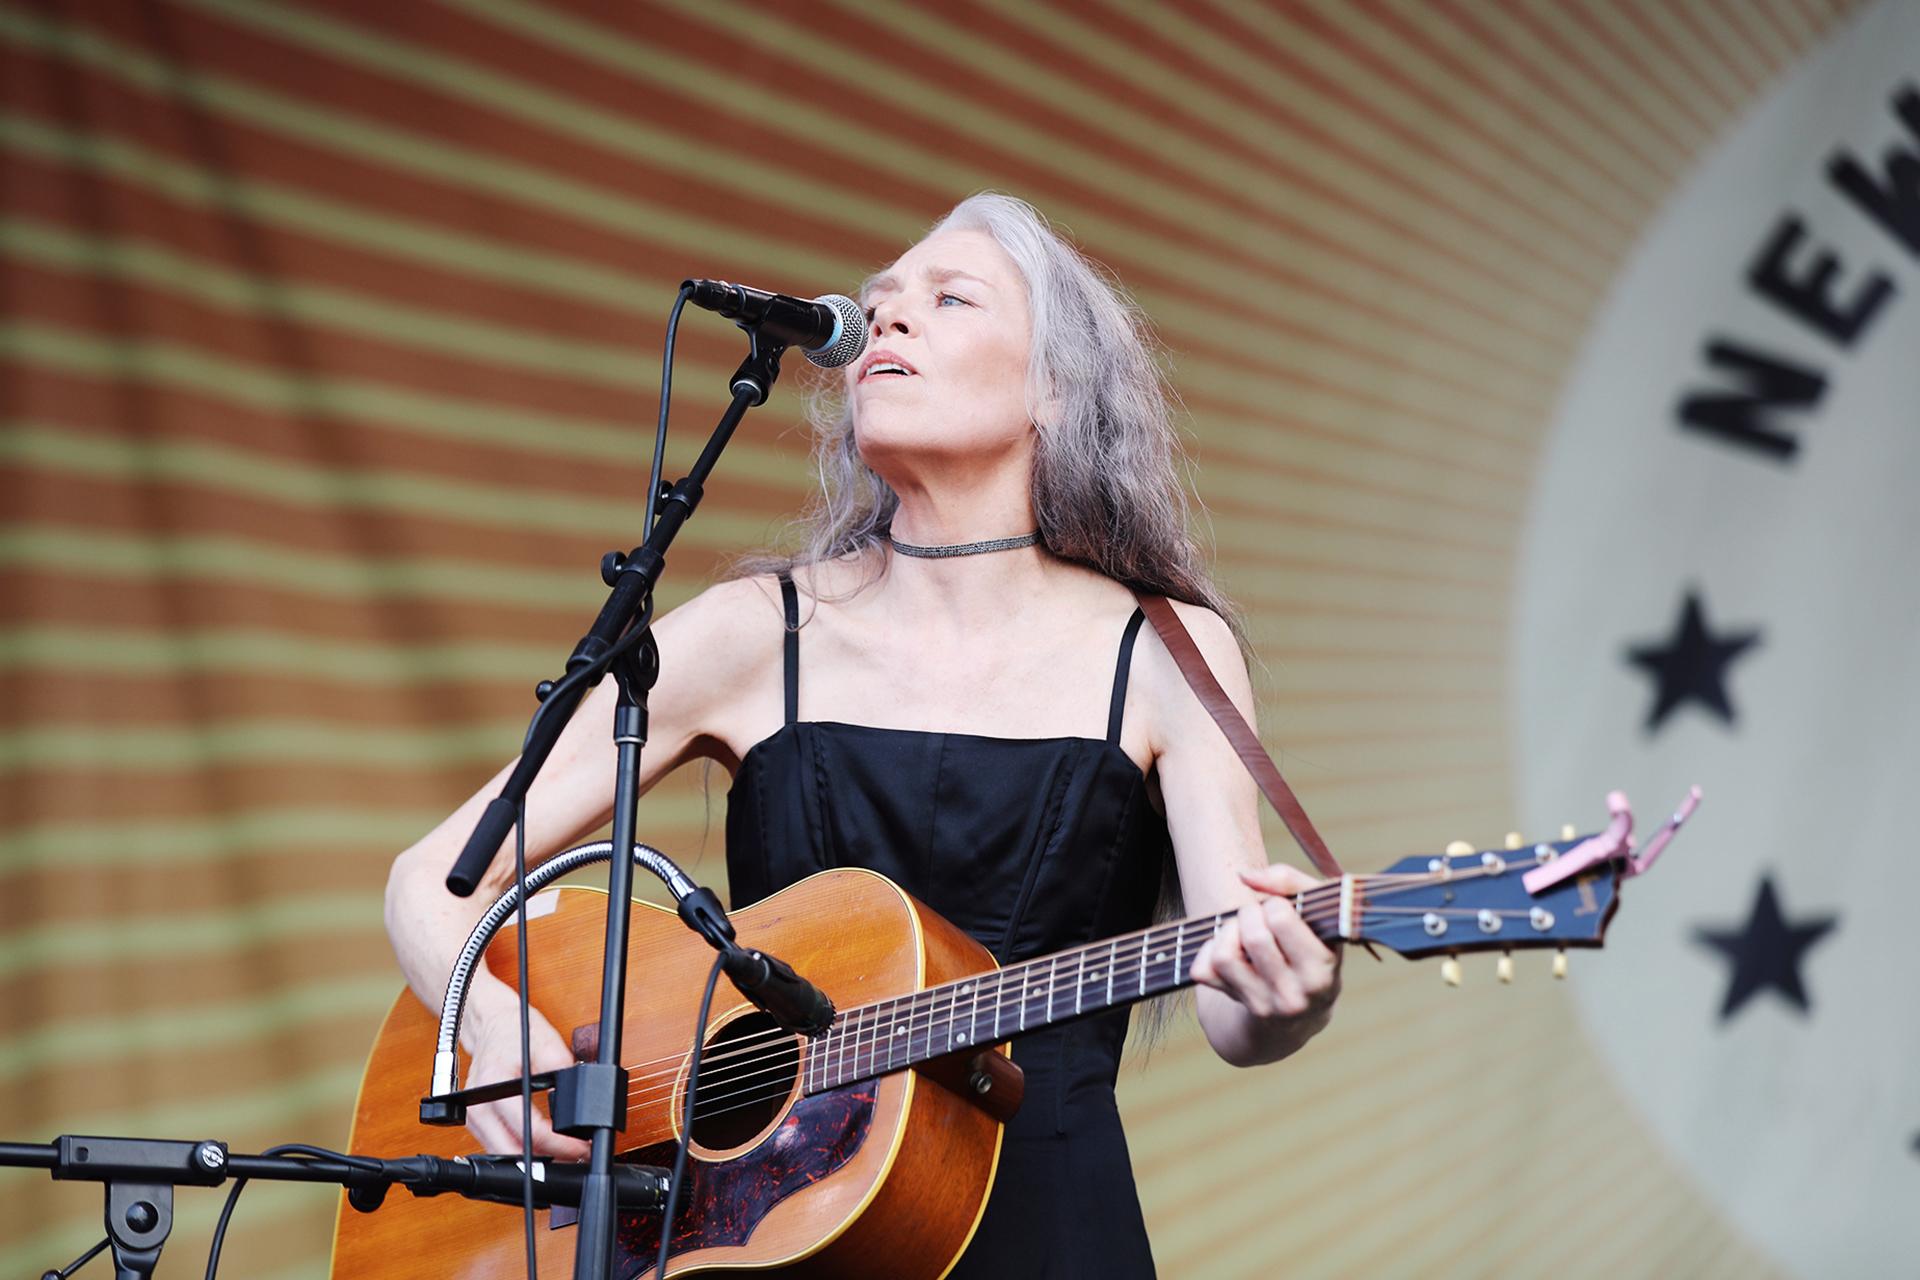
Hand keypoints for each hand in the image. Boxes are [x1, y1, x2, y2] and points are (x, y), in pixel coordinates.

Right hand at [462, 1002, 591, 1160]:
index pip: (530, 1131)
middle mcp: (477, 1105)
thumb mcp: (551, 1046)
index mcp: (494, 1084)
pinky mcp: (475, 1121)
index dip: (561, 1145)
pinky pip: (498, 1146)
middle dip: (547, 1160)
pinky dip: (521, 1149)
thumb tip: (586, 1107)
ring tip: (564, 1150)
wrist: (493, 1023)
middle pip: (514, 1152)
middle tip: (575, 1154)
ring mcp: (473, 1115)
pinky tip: (543, 1143)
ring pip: (505, 1154)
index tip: (582, 1148)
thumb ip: (568, 1076)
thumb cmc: (518, 1031)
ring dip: (534, 1158)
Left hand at [1191, 863, 1340, 1028]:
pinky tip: (1230, 948)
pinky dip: (1208, 950)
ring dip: (1228, 931)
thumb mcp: (1318, 911)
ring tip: (1243, 930)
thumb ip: (1288, 881)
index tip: (1282, 909)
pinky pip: (1202, 970)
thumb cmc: (1312, 943)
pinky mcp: (1234, 1003)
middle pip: (1253, 936)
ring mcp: (1262, 1005)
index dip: (1276, 904)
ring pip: (1224, 956)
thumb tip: (1245, 876)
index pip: (1281, 920)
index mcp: (1321, 974)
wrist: (1303, 1005)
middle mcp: (1294, 997)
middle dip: (1251, 913)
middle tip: (1259, 915)